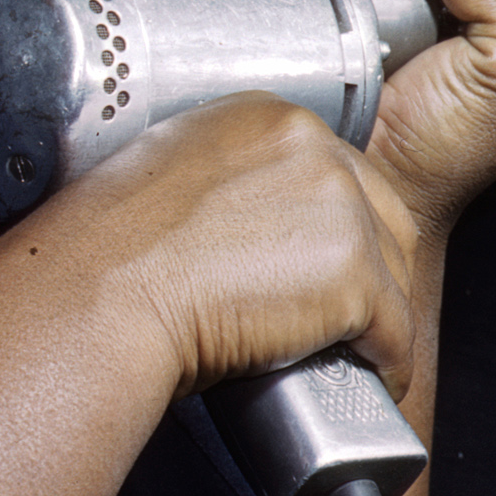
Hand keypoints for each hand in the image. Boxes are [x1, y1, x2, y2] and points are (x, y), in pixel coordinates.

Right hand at [32, 88, 426, 400]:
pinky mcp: (352, 274)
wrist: (99, 297)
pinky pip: (396, 329)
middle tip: (343, 315)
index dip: (339, 225)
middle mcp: (313, 149)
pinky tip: (370, 377)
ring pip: (396, 272)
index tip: (325, 262)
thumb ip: (222, 182)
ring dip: (380, 317)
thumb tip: (245, 224)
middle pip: (383, 214)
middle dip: (372, 269)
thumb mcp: (165, 177)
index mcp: (265, 117)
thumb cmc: (107, 253)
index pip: (340, 170)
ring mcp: (340, 208)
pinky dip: (389, 362)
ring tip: (350, 352)